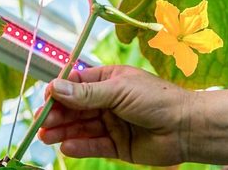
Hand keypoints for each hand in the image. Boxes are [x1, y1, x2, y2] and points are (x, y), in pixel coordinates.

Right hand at [38, 65, 190, 165]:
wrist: (187, 127)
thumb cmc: (156, 99)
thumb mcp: (118, 91)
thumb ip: (86, 93)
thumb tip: (55, 87)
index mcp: (109, 80)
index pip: (77, 83)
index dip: (61, 90)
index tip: (46, 98)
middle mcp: (109, 101)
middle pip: (76, 107)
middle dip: (58, 114)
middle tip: (41, 121)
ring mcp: (113, 123)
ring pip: (82, 127)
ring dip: (63, 131)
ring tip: (45, 136)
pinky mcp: (118, 145)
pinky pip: (94, 145)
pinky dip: (80, 146)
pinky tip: (65, 146)